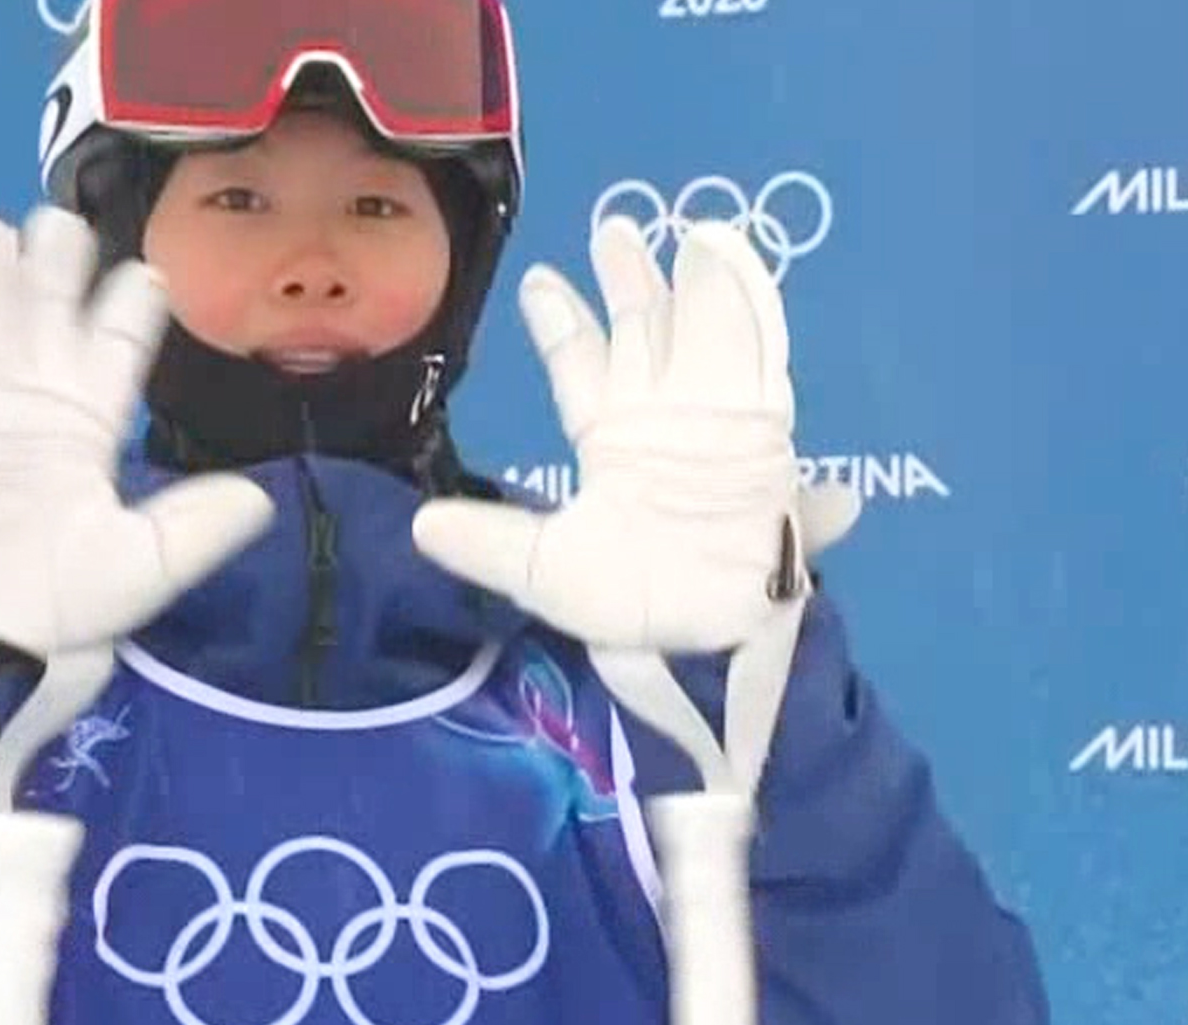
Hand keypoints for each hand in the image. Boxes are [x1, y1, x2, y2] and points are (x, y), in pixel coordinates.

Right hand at [0, 205, 272, 829]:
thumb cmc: (69, 612)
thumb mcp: (149, 569)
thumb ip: (197, 529)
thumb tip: (259, 501)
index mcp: (90, 429)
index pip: (115, 351)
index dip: (130, 311)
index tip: (148, 277)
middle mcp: (36, 405)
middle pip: (49, 316)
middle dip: (58, 268)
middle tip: (67, 225)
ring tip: (8, 222)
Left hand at [413, 215, 853, 654]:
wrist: (714, 637)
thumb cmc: (631, 604)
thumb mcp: (544, 571)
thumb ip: (490, 542)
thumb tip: (420, 529)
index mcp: (611, 444)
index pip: (582, 366)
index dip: (563, 322)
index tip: (540, 277)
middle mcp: (664, 421)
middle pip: (645, 335)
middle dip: (632, 282)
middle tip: (615, 225)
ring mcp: (719, 421)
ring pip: (703, 335)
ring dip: (699, 284)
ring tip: (694, 228)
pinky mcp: (767, 429)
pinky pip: (761, 358)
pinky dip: (753, 311)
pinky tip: (740, 265)